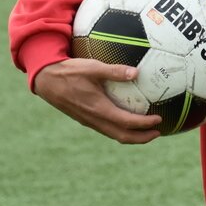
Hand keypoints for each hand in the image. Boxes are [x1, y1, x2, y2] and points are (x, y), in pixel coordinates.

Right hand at [34, 58, 161, 143]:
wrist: (46, 80)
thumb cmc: (69, 71)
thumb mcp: (92, 67)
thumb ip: (114, 71)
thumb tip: (136, 72)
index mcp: (98, 108)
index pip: (126, 122)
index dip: (144, 124)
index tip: (159, 120)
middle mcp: (94, 119)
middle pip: (122, 136)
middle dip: (141, 137)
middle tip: (158, 132)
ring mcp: (89, 121)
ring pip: (113, 134)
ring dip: (131, 135)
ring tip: (146, 130)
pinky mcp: (85, 119)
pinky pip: (106, 129)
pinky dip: (120, 129)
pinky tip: (126, 120)